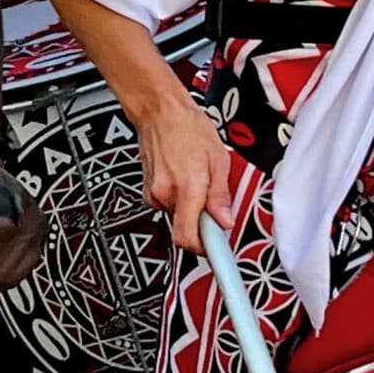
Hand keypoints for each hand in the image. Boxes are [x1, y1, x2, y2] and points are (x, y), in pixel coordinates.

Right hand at [126, 75, 232, 253]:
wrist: (159, 111)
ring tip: (197, 180)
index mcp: (187, 189)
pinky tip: (183, 177)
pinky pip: (168, 205)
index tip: (218, 261)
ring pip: (178, 216)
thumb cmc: (188, 127)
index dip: (206, 252)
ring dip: (190, 207)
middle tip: (214, 202)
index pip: (189, 238)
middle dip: (202, 221)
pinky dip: (178, 198)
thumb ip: (220, 195)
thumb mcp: (218, 159)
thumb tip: (225, 220)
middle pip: (187, 229)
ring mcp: (153, 193)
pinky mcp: (148, 191)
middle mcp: (166, 195)